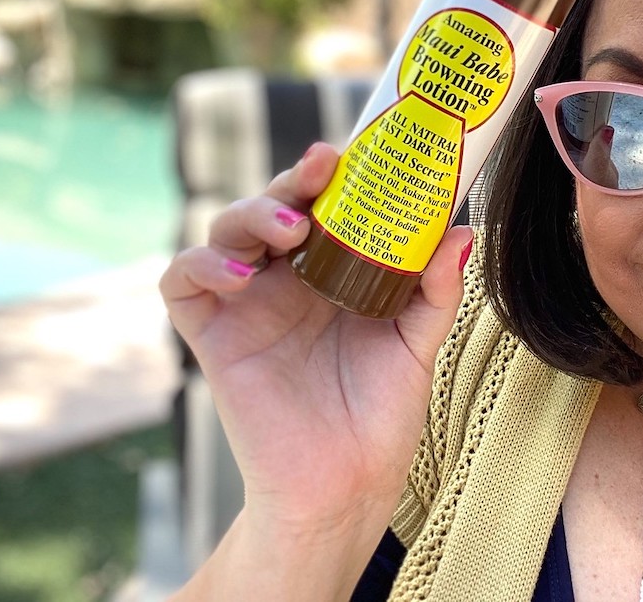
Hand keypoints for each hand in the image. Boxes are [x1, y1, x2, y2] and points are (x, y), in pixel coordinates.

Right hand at [160, 142, 472, 541]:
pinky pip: (181, 284)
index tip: (356, 154)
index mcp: (332, 274)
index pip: (322, 206)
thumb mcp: (416, 344)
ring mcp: (246, 306)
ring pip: (226, 231)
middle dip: (292, 179)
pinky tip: (239, 274)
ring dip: (250, 214)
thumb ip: (434, 291)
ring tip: (288, 229)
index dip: (332, 177)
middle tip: (321, 170)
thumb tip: (461, 232)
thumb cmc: (380, 416)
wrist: (346, 488)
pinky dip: (200, 265)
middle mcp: (285, 281)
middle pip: (273, 206)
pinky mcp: (212, 337)